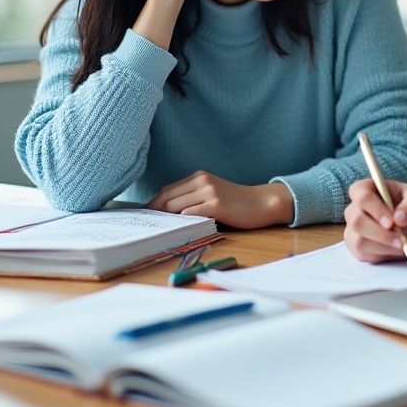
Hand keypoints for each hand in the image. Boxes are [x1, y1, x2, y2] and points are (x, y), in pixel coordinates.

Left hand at [146, 170, 293, 228]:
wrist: (261, 203)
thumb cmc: (236, 202)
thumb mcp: (212, 193)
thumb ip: (192, 197)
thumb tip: (165, 212)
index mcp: (199, 176)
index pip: (167, 190)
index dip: (153, 204)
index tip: (145, 217)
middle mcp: (202, 181)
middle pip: (168, 197)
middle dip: (155, 213)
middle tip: (147, 227)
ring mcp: (209, 192)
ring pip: (176, 205)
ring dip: (166, 218)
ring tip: (159, 230)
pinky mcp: (217, 204)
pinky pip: (191, 213)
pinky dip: (182, 220)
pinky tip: (179, 228)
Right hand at [343, 179, 406, 261]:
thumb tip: (399, 218)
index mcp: (367, 188)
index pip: (361, 196)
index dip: (375, 209)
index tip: (391, 221)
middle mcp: (355, 208)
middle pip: (357, 221)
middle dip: (380, 233)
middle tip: (401, 240)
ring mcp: (354, 229)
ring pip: (359, 241)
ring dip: (383, 246)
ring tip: (402, 245)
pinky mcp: (357, 247)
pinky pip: (362, 254)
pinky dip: (381, 254)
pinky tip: (394, 249)